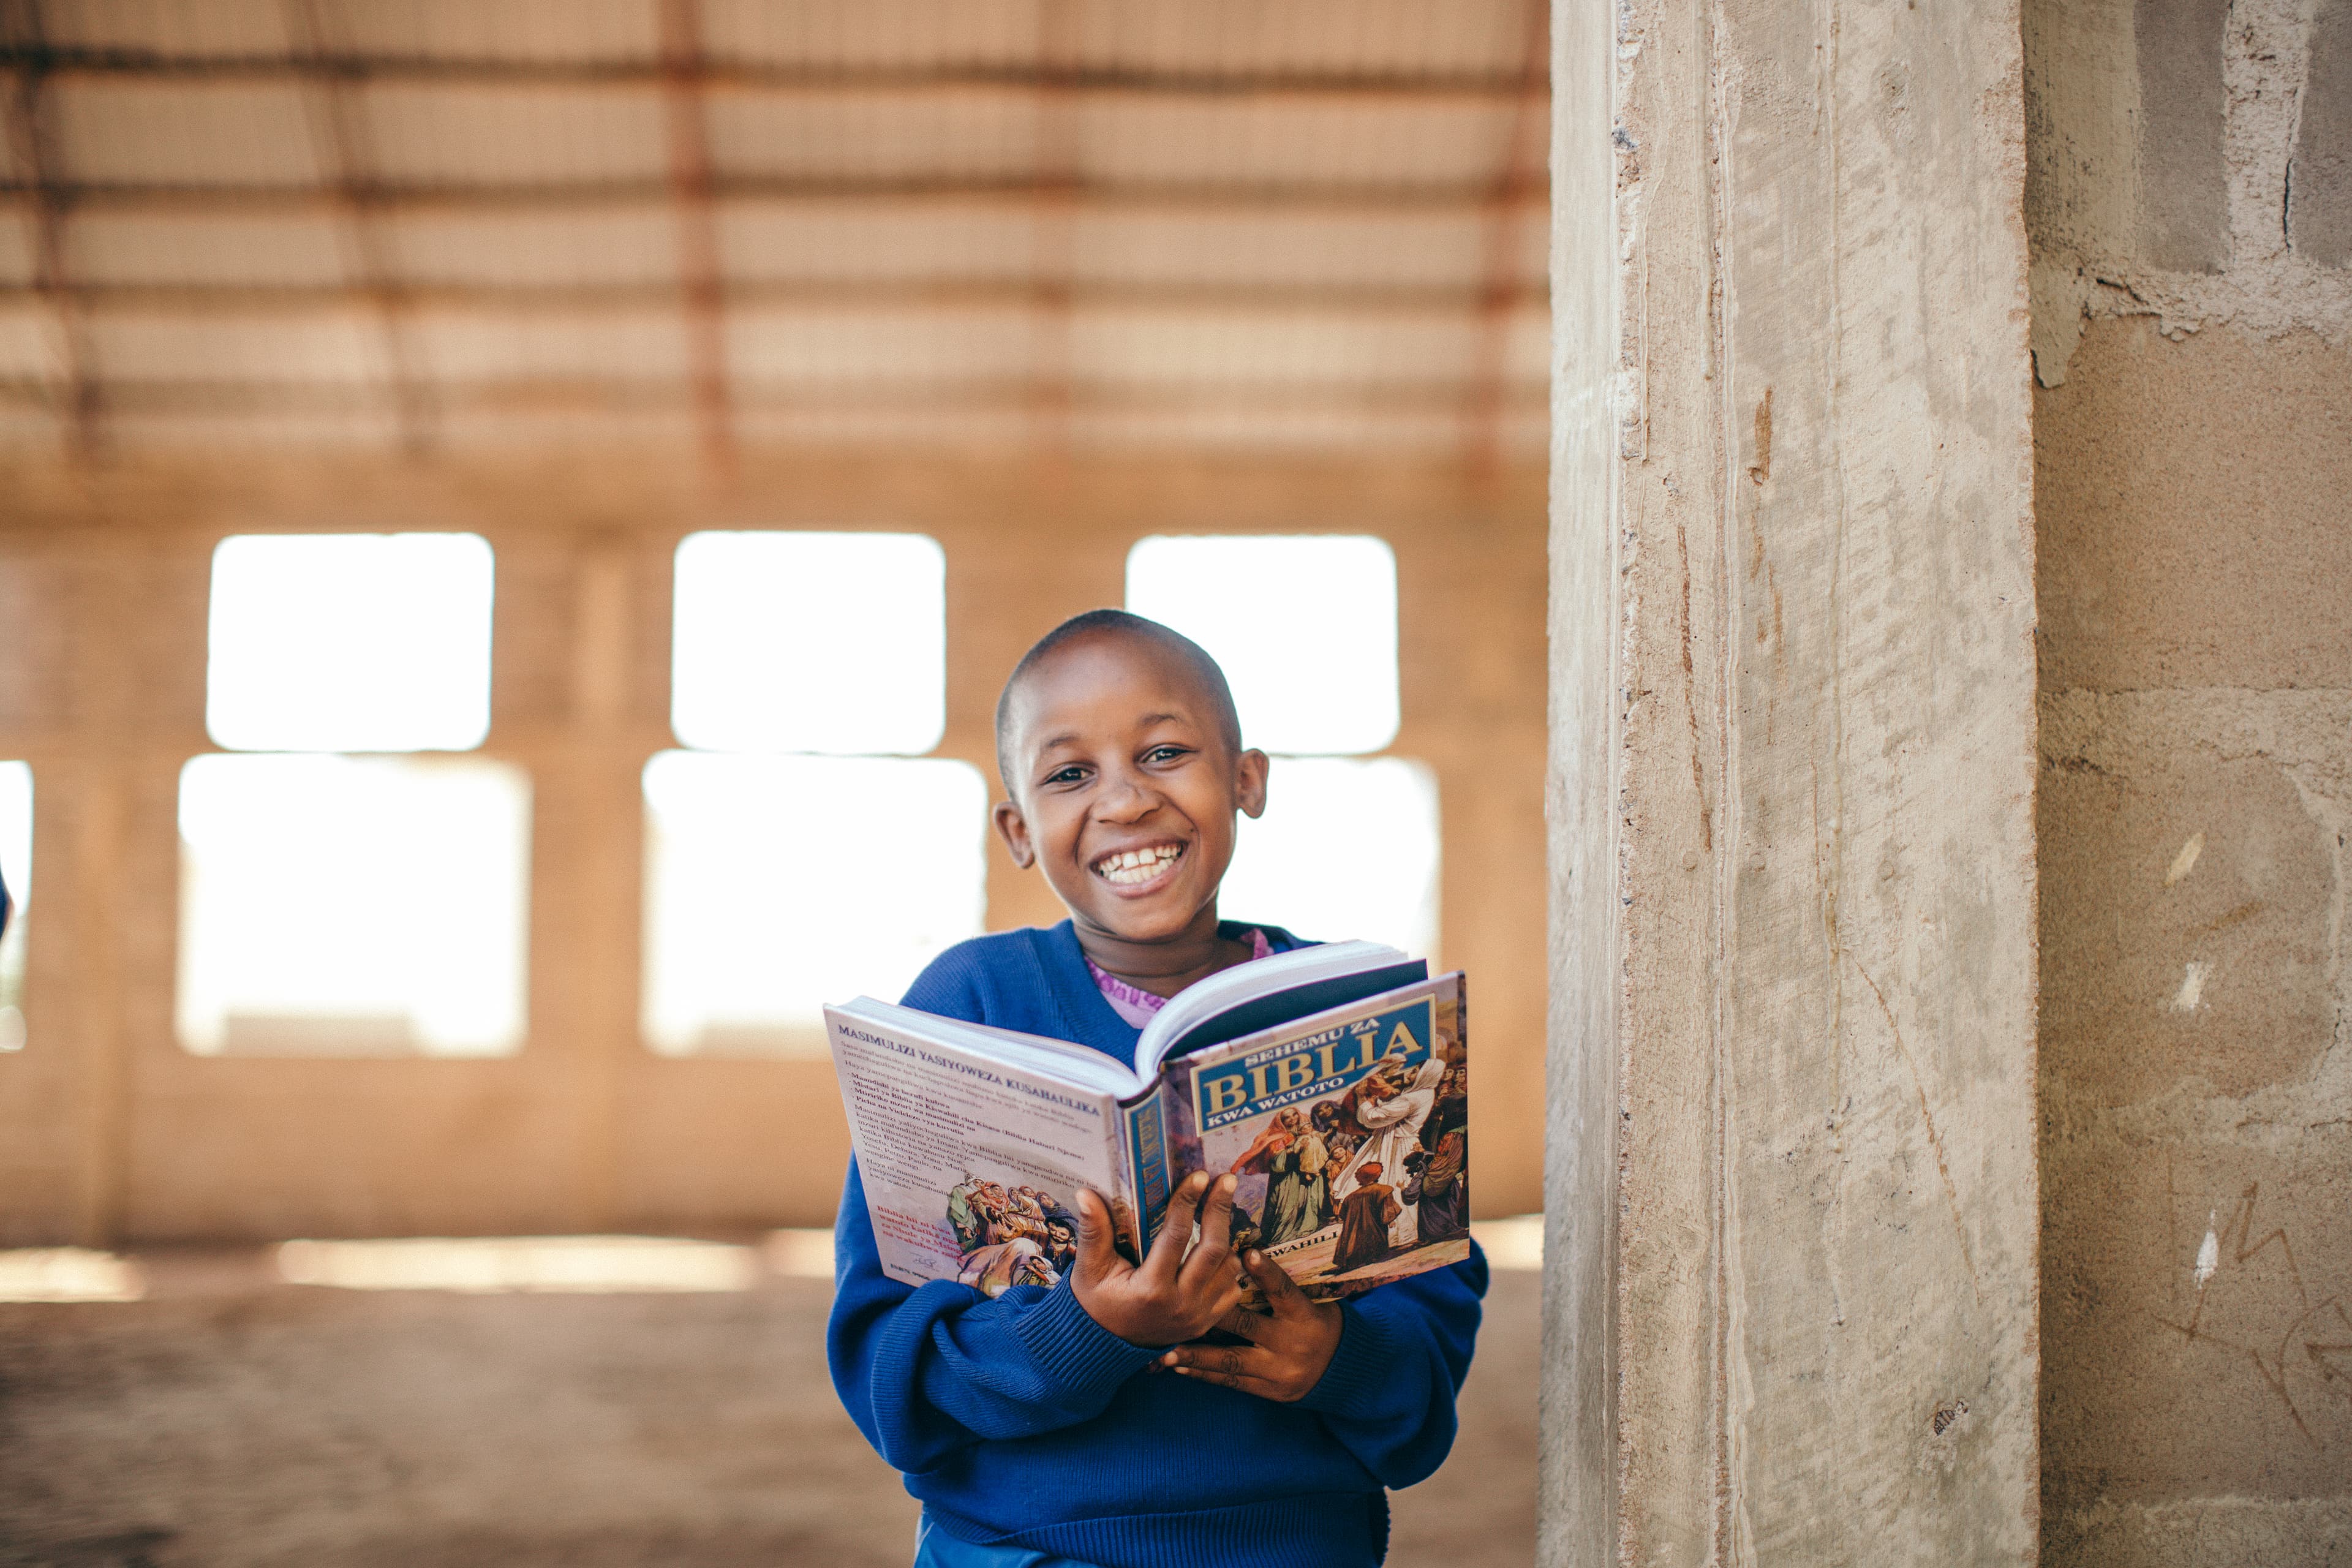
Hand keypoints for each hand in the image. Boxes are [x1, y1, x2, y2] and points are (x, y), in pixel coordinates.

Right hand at [1068, 1173, 1246, 1347]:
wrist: (1105, 1347)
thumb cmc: (1096, 1303)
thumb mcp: (1090, 1269)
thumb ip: (1093, 1231)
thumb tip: (1085, 1193)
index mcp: (1151, 1289)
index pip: (1177, 1235)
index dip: (1188, 1201)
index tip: (1197, 1176)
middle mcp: (1181, 1304)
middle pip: (1213, 1248)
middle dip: (1220, 1209)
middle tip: (1225, 1180)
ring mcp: (1198, 1316)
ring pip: (1228, 1268)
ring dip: (1227, 1236)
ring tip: (1219, 1209)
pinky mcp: (1206, 1322)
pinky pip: (1232, 1289)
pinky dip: (1230, 1265)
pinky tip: (1220, 1246)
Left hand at [1159, 1246, 1342, 1401]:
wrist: (1341, 1370)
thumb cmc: (1318, 1324)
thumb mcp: (1311, 1304)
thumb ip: (1281, 1288)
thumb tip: (1243, 1256)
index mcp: (1304, 1316)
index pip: (1284, 1290)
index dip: (1267, 1273)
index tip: (1248, 1253)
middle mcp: (1291, 1342)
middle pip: (1248, 1325)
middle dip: (1214, 1316)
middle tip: (1182, 1305)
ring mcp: (1278, 1370)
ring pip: (1231, 1360)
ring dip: (1197, 1355)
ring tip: (1167, 1351)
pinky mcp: (1268, 1390)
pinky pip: (1231, 1382)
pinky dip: (1204, 1375)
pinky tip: (1179, 1369)